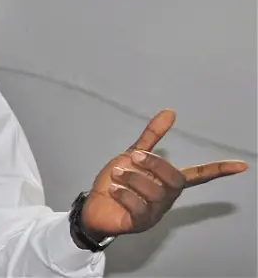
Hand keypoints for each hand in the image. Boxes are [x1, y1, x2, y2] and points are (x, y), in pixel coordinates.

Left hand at [80, 109, 247, 239]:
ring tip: (115, 174)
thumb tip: (170, 111)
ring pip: (154, 193)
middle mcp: (166, 198)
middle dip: (154, 164)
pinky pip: (138, 207)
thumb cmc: (116, 182)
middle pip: (174, 180)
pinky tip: (114, 190)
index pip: (198, 175)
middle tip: (134, 156)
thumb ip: (151, 137)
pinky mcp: (139, 223)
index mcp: (167, 182)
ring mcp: (154, 213)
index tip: (242, 165)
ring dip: (132, 178)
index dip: (218, 169)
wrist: (93, 207)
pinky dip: (124, 194)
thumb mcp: (131, 156)